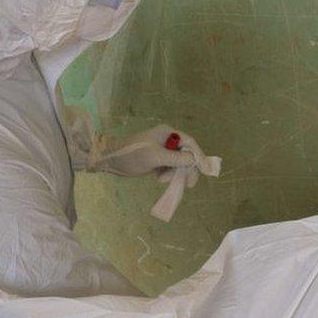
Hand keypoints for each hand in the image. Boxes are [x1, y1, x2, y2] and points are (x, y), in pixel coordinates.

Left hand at [88, 124, 207, 176]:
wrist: (111, 160)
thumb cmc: (132, 154)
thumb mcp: (155, 156)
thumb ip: (175, 158)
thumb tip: (193, 160)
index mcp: (168, 133)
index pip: (190, 143)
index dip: (199, 156)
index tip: (206, 170)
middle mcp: (167, 140)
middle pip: (186, 155)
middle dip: (187, 169)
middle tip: (188, 184)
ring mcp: (162, 150)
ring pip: (178, 163)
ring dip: (174, 174)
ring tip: (162, 180)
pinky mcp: (157, 160)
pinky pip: (170, 168)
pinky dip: (167, 175)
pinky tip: (158, 178)